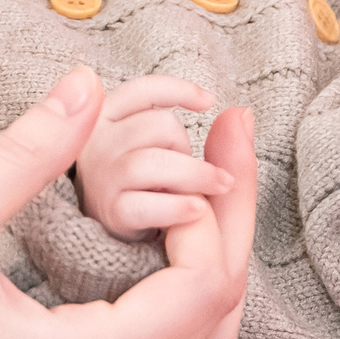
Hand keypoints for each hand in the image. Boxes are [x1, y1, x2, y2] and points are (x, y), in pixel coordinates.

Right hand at [0, 67, 257, 338]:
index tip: (212, 133)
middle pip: (220, 320)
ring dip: (214, 271)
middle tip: (237, 141)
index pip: (203, 284)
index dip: (216, 204)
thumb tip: (87, 82)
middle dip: (234, 223)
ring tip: (210, 192)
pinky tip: (159, 263)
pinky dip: (183, 314)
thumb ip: (24, 154)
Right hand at [75, 76, 234, 241]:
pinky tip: (198, 210)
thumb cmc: (159, 195)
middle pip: (157, 124)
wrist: (138, 248)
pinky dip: (177, 207)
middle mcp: (97, 143)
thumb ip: (217, 141)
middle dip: (186, 143)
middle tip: (189, 170)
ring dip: (196, 175)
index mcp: (109, 119)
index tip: (209, 102)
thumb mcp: (182, 162)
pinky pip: (145, 205)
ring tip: (217, 187)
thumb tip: (241, 113)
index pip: (141, 91)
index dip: (178, 90)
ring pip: (153, 161)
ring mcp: (101, 178)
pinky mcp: (109, 214)